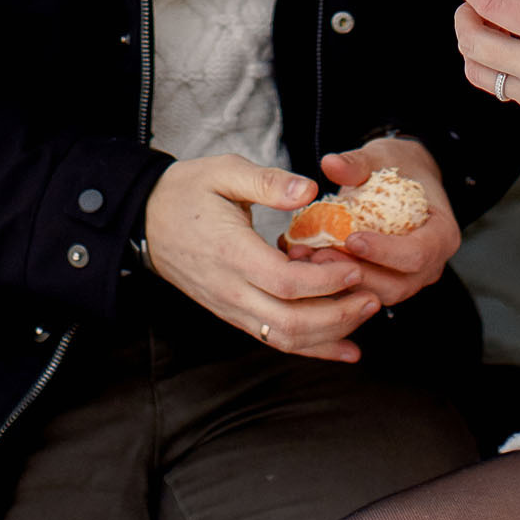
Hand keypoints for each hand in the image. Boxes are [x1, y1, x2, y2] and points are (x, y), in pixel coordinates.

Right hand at [141, 155, 381, 362]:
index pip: (285, 283)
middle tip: (372, 297)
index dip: (325, 281)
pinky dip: (312, 348)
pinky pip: (274, 339)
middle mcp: (230, 289)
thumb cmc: (188, 190)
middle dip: (337, 315)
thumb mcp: (224, 170)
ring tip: (365, 315)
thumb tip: (309, 190)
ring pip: (284, 339)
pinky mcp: (233, 314)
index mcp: (231, 253)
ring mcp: (230, 307)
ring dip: (329, 335)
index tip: (355, 266)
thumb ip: (267, 181)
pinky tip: (343, 348)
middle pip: (290, 322)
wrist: (147, 219)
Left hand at [315, 136, 459, 311]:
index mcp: (442, 233)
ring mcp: (412, 278)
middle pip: (397, 284)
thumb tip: (330, 163)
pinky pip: (369, 292)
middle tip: (320, 255)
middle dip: (357, 272)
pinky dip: (343, 284)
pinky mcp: (391, 282)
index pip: (417, 253)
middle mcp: (431, 264)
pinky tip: (315, 266)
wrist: (406, 177)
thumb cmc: (400, 167)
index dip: (384, 251)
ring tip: (313, 260)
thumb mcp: (381, 157)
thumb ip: (358, 163)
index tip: (351, 239)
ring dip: (346, 282)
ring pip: (381, 294)